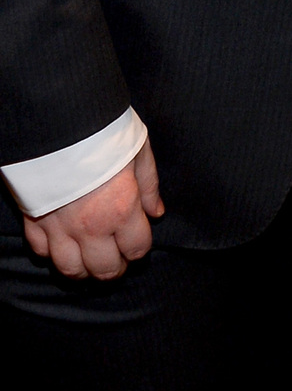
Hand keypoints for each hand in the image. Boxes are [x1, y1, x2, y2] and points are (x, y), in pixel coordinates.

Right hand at [21, 139, 162, 278]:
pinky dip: (53, 253)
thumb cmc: (103, 132)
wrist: (59, 120)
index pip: (136, 248)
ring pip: (71, 270)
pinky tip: (63, 243)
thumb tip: (157, 212)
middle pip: (105, 269)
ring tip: (91, 260)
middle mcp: (91, 225)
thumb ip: (149, 185)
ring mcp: (60, 227)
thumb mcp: (138, 150)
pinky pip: (42, 253)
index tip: (137, 241)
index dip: (139, 248)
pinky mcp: (34, 222)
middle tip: (117, 259)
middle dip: (115, 268)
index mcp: (121, 208)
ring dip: (84, 270)